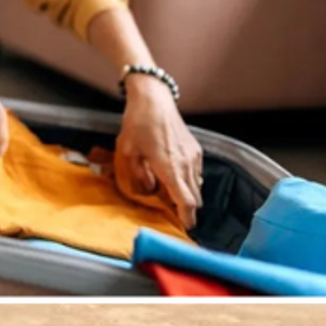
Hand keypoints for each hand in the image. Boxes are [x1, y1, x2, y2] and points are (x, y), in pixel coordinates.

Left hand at [114, 78, 202, 229]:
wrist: (153, 98)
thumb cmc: (138, 123)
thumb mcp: (127, 153)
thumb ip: (136, 178)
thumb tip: (146, 192)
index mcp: (170, 167)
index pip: (186, 201)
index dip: (187, 217)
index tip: (185, 227)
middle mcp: (186, 162)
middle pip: (195, 197)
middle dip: (187, 209)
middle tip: (174, 217)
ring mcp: (193, 155)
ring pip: (197, 186)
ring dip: (187, 195)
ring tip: (171, 197)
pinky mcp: (195, 148)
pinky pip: (196, 173)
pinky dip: (189, 182)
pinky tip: (174, 178)